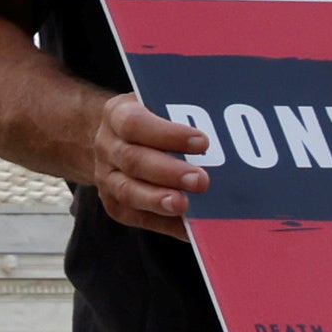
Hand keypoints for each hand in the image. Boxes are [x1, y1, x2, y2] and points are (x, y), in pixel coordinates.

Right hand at [77, 90, 215, 241]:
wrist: (116, 138)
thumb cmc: (152, 119)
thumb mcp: (159, 104)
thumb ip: (182, 111)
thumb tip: (225, 129)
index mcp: (117, 115)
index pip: (135, 123)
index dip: (168, 134)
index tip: (202, 142)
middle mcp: (107, 146)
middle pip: (133, 160)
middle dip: (168, 172)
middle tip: (201, 181)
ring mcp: (106, 176)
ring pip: (127, 191)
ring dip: (157, 199)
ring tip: (184, 206)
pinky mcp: (113, 202)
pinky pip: (134, 215)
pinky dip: (162, 223)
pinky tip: (187, 227)